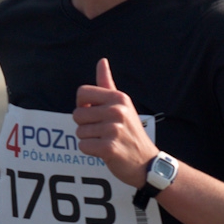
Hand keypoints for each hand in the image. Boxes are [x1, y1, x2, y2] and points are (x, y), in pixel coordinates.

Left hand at [73, 59, 156, 186]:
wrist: (147, 163)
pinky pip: (83, 146)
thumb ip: (108, 85)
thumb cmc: (131, 133)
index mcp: (118, 98)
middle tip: (103, 132)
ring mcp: (114, 129)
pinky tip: (105, 151)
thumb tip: (101, 61)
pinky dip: (91, 151)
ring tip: (106, 141)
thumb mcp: (123, 105)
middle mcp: (117, 111)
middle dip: (85, 126)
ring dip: (89, 140)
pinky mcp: (109, 147)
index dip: (83, 106)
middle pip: (77, 114)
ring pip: (80, 132)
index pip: (82, 92)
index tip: (96, 115)